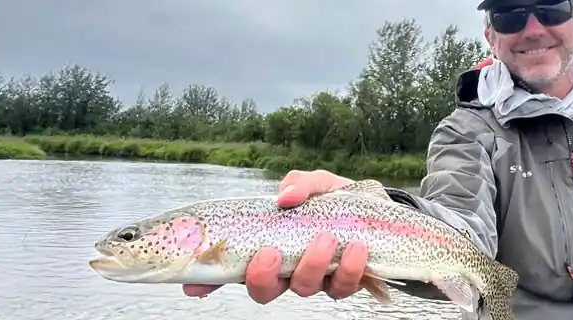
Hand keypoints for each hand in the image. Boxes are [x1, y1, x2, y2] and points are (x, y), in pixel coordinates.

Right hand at [182, 170, 367, 303]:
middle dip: (262, 276)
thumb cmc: (339, 200)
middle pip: (263, 289)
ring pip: (303, 288)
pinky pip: (342, 287)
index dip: (210, 281)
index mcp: (271, 246)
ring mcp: (316, 279)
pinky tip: (356, 248)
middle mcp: (288, 269)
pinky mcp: (346, 283)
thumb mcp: (316, 183)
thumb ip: (299, 183)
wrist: (380, 212)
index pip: (233, 269)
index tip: (193, 286)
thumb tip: (285, 197)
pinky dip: (349, 267)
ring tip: (325, 238)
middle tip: (272, 252)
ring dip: (312, 265)